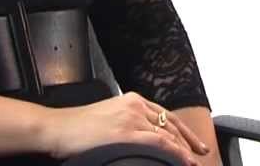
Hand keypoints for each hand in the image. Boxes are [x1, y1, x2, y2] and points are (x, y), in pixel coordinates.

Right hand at [41, 91, 210, 164]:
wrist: (57, 128)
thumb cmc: (77, 127)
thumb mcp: (108, 117)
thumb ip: (127, 122)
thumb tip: (140, 137)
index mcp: (132, 100)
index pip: (166, 115)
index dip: (183, 130)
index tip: (193, 142)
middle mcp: (136, 106)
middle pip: (172, 124)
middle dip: (190, 140)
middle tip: (202, 152)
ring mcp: (132, 118)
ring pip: (168, 135)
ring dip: (184, 150)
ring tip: (194, 162)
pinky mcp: (126, 133)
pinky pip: (158, 142)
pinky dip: (174, 152)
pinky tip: (183, 160)